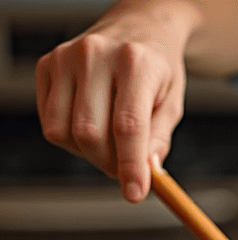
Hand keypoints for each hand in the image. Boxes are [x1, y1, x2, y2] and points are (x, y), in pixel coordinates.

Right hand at [36, 3, 194, 202]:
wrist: (139, 27)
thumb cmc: (158, 69)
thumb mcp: (172, 102)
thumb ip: (159, 139)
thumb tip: (147, 174)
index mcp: (136, 63)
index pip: (128, 127)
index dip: (130, 166)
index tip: (135, 195)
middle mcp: (95, 55)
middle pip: (91, 134)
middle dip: (109, 163)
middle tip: (126, 169)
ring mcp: (66, 58)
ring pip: (64, 132)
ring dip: (88, 154)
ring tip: (111, 144)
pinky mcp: (46, 65)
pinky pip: (50, 122)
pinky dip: (70, 138)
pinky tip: (92, 126)